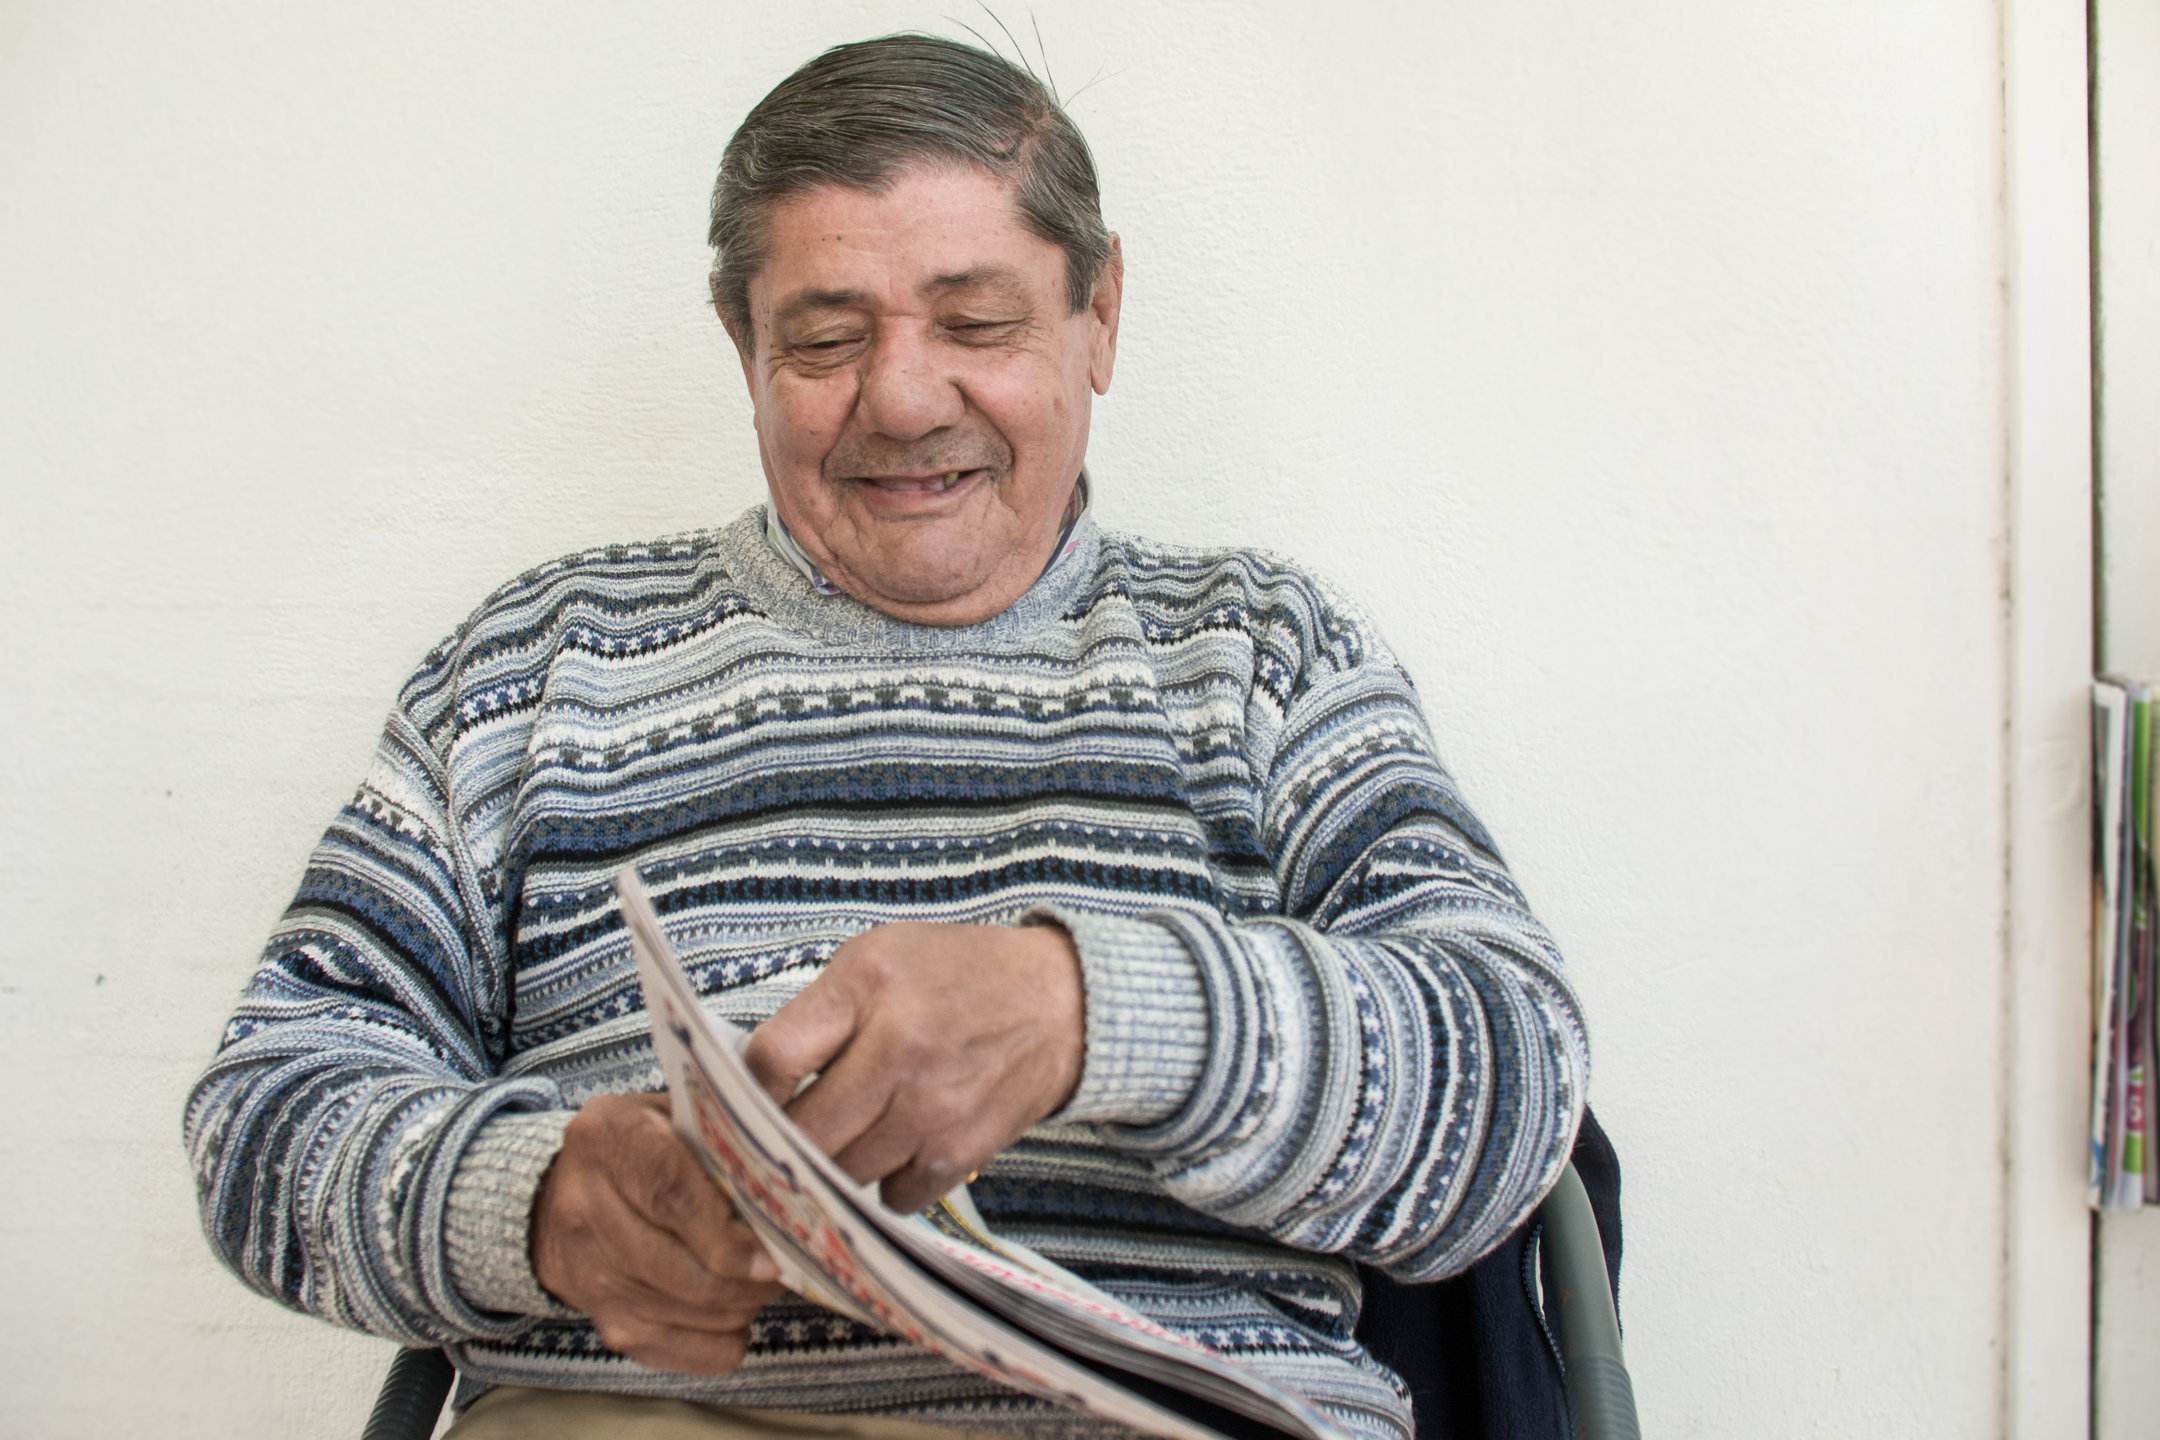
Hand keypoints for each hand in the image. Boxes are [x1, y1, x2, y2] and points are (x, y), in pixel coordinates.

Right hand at [530, 1092, 784, 1373]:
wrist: (559, 1200)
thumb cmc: (643, 1148)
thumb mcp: (677, 1110)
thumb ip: (732, 1119)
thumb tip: (800, 1138)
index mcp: (608, 1139)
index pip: (673, 1195)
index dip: (730, 1233)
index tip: (772, 1251)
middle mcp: (585, 1210)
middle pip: (687, 1271)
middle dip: (751, 1276)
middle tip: (786, 1262)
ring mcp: (592, 1277)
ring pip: (695, 1313)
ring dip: (746, 1302)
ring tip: (763, 1275)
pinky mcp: (608, 1325)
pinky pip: (689, 1352)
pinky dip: (725, 1336)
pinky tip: (732, 1304)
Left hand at [744, 921, 1084, 1213]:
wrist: (1059, 1004)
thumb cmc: (956, 975)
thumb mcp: (879, 956)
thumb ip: (818, 1011)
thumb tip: (756, 1081)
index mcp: (869, 986)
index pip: (774, 1058)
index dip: (745, 1090)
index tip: (745, 1100)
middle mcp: (900, 1048)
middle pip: (803, 1131)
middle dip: (780, 1141)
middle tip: (776, 1138)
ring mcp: (933, 1108)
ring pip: (841, 1173)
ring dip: (830, 1166)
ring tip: (839, 1138)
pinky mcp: (962, 1152)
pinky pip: (892, 1197)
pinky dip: (884, 1183)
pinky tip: (892, 1149)